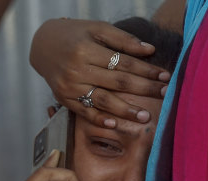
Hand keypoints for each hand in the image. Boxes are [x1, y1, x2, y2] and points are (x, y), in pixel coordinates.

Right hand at [30, 18, 170, 128]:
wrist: (43, 46)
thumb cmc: (74, 35)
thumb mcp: (97, 29)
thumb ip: (123, 39)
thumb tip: (150, 50)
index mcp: (86, 50)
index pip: (123, 63)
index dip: (146, 70)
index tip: (165, 76)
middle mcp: (77, 70)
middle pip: (117, 83)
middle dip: (143, 89)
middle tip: (164, 95)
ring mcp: (70, 87)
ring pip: (102, 101)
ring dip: (126, 110)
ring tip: (145, 117)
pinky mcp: (64, 99)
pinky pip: (84, 112)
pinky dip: (99, 119)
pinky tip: (115, 124)